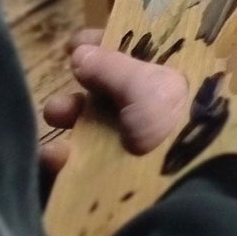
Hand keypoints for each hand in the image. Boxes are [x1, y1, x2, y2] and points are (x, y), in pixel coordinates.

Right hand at [41, 30, 189, 173]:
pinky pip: (76, 167)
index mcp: (172, 85)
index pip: (141, 58)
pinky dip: (59, 159)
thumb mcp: (147, 87)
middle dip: (82, 82)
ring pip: (90, 126)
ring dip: (68, 114)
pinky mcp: (107, 184)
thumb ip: (111, 67)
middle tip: (69, 70)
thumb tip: (80, 51)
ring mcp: (131, 150)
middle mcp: (153, 114)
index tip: (79, 41)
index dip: (110, 46)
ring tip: (55, 112)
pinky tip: (54, 156)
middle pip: (110, 91)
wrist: (181, 194)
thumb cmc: (173, 127)